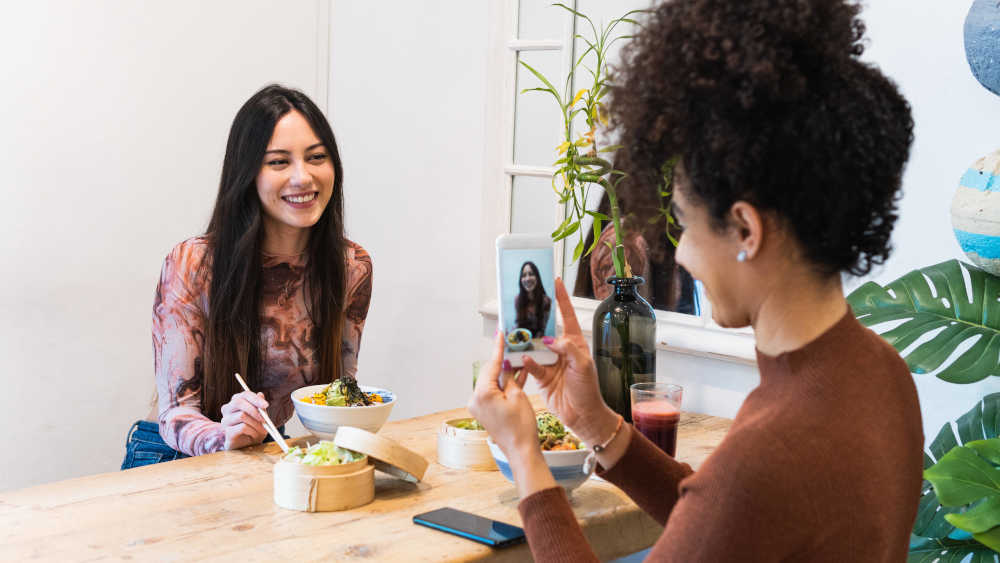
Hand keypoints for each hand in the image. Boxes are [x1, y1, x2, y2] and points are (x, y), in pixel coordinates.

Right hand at [220, 390, 268, 449]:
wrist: (247, 446)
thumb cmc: (253, 429)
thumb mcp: (260, 417)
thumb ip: (259, 407)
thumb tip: (260, 394)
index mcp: (235, 402)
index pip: (244, 395)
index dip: (255, 399)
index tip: (266, 405)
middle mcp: (227, 409)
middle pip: (238, 402)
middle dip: (254, 410)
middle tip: (264, 419)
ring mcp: (225, 421)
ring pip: (242, 415)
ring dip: (256, 424)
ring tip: (262, 431)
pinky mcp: (227, 432)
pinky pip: (242, 427)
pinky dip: (252, 431)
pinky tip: (254, 436)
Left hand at [468, 333, 555, 497]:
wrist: (521, 451)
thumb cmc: (521, 427)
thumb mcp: (518, 395)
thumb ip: (509, 377)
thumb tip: (505, 364)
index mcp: (482, 393)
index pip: (492, 365)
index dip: (499, 348)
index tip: (500, 333)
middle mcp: (475, 399)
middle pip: (490, 372)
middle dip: (502, 361)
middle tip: (512, 346)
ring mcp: (478, 406)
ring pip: (492, 382)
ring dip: (504, 373)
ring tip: (518, 361)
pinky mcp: (484, 411)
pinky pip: (493, 392)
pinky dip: (503, 386)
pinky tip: (515, 377)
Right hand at [522, 278, 618, 445]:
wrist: (583, 415)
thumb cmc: (588, 390)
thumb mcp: (583, 365)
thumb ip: (567, 348)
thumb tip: (550, 339)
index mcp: (575, 343)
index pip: (568, 316)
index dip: (562, 299)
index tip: (555, 281)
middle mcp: (562, 350)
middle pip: (547, 329)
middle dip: (537, 319)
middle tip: (525, 305)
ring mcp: (551, 363)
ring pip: (535, 347)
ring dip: (527, 341)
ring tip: (516, 331)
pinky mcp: (541, 377)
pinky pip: (530, 364)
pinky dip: (526, 361)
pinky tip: (523, 358)